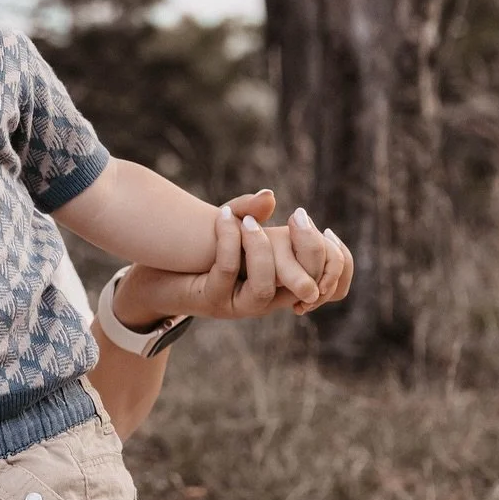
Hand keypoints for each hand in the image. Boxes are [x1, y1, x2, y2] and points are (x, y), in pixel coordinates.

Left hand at [113, 190, 353, 328]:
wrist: (158, 276)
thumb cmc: (199, 254)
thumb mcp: (231, 231)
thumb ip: (250, 213)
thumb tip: (269, 196)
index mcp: (284, 284)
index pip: (332, 286)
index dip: (340, 263)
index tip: (327, 229)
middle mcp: (268, 299)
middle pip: (308, 287)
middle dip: (308, 249)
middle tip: (298, 216)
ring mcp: (239, 303)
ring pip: (265, 286)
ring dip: (261, 249)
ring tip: (249, 222)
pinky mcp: (211, 298)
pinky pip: (226, 273)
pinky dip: (227, 242)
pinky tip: (222, 215)